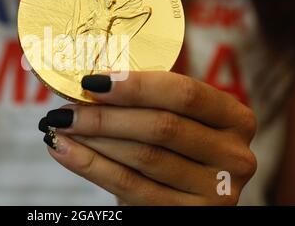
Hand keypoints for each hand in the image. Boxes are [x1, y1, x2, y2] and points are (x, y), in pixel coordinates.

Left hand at [39, 72, 256, 204]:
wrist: (182, 194)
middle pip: (161, 127)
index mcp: (234, 117)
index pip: (184, 93)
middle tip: (65, 109)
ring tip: (59, 127)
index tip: (91, 81)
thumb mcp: (174, 118)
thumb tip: (88, 81)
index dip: (135, 86)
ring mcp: (217, 190)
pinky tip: (64, 150)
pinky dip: (91, 166)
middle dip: (105, 116)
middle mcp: (235, 154)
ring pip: (143, 157)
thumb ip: (146, 100)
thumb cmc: (173, 146)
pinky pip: (131, 187)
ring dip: (93, 140)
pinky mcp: (190, 215)